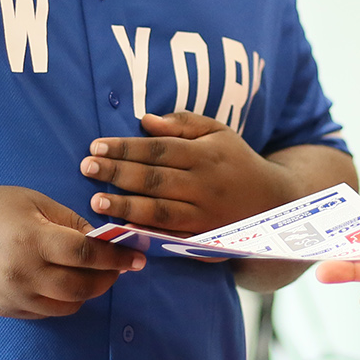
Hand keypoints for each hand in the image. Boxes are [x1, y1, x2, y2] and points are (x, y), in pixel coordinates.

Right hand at [0, 184, 144, 319]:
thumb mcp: (31, 201)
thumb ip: (68, 221)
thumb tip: (102, 239)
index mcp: (33, 239)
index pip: (88, 254)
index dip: (118, 256)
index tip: (138, 256)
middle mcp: (25, 274)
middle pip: (83, 287)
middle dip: (109, 278)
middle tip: (119, 267)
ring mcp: (14, 297)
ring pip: (68, 306)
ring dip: (88, 292)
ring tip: (93, 275)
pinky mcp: (6, 310)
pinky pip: (47, 312)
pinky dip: (64, 301)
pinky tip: (64, 283)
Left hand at [81, 111, 299, 234]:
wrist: (274, 202)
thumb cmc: (237, 161)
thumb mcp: (218, 132)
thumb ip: (183, 124)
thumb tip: (144, 120)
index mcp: (205, 155)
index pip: (158, 149)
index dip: (126, 147)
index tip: (96, 146)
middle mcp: (204, 185)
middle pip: (155, 179)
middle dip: (118, 173)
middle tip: (86, 167)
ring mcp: (204, 215)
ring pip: (160, 211)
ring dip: (126, 207)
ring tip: (96, 202)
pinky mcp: (204, 239)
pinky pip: (172, 238)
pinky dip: (147, 235)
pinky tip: (123, 230)